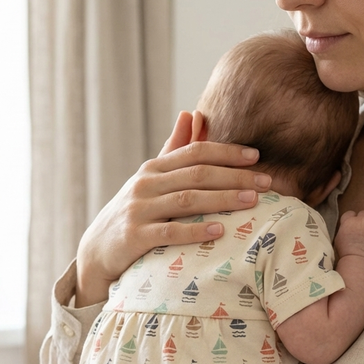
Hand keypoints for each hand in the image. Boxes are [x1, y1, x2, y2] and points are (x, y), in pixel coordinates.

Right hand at [75, 111, 271, 305]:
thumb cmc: (134, 213)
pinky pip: (170, 232)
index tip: (256, 156)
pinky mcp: (135, 237)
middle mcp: (146, 184)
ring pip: (187, 200)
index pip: (195, 152)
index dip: (226, 152)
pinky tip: (219, 230)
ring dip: (223, 199)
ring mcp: (139, 210)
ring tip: (252, 201)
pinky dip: (195, 231)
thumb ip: (173, 149)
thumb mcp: (150, 180)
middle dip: (234, 176)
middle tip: (266, 182)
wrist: (97, 251)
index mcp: (154, 168)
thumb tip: (192, 112)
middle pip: (197, 174)